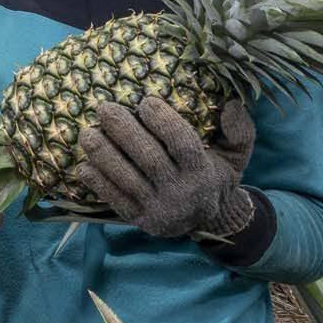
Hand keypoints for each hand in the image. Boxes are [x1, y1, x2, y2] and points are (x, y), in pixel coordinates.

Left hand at [78, 97, 257, 239]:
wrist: (212, 221)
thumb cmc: (218, 176)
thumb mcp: (237, 154)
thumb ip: (239, 130)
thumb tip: (231, 104)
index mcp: (203, 172)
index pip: (182, 144)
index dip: (163, 122)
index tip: (145, 101)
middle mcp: (182, 192)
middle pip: (149, 159)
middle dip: (124, 131)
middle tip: (104, 108)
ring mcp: (160, 208)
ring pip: (128, 179)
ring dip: (104, 155)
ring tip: (87, 133)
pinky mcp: (142, 221)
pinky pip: (116, 201)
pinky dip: (99, 184)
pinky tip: (83, 166)